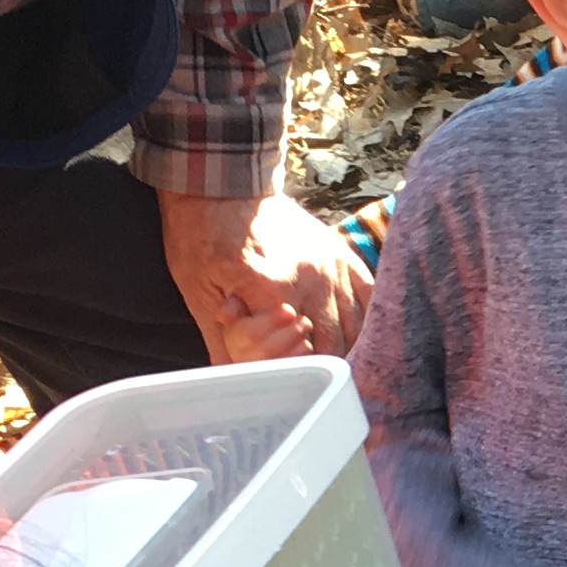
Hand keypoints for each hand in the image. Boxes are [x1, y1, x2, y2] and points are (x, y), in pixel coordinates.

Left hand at [157, 187, 366, 362]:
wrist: (221, 180)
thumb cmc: (203, 232)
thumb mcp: (197, 288)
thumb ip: (219, 336)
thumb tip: (230, 378)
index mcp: (274, 290)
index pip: (291, 354)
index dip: (284, 372)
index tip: (274, 380)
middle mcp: (312, 280)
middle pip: (331, 348)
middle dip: (321, 371)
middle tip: (311, 386)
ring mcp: (332, 266)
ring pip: (355, 328)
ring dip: (347, 353)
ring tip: (336, 373)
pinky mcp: (341, 254)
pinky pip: (368, 297)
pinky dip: (366, 323)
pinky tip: (359, 339)